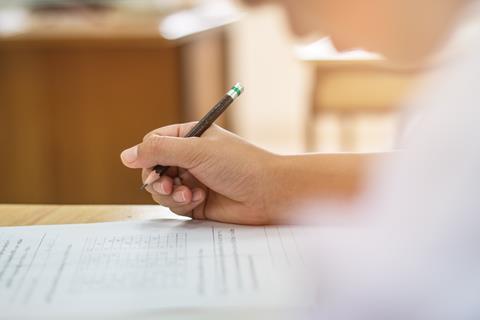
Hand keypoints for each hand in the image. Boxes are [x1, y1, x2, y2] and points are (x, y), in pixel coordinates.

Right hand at [120, 122, 279, 224]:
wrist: (268, 193)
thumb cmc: (238, 164)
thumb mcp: (196, 150)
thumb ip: (159, 150)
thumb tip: (125, 155)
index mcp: (191, 137)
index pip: (155, 142)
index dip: (147, 155)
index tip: (151, 167)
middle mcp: (190, 158)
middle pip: (154, 168)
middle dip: (158, 179)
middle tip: (167, 185)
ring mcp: (193, 180)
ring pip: (162, 189)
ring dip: (170, 193)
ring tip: (188, 194)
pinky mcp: (197, 202)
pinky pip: (176, 205)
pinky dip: (183, 204)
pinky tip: (199, 200)